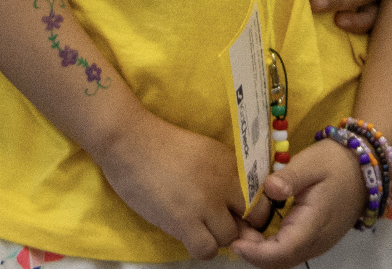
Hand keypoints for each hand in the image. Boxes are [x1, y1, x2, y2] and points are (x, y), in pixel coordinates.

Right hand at [93, 110, 250, 259]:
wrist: (129, 141)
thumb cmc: (161, 143)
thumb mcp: (204, 151)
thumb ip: (223, 174)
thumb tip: (238, 206)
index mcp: (231, 163)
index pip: (262, 197)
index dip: (252, 210)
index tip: (236, 211)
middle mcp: (224, 183)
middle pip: (251, 220)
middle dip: (238, 225)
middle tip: (216, 221)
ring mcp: (205, 203)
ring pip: (229, 237)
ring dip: (216, 236)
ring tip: (199, 226)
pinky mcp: (184, 221)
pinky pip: (207, 250)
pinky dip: (201, 247)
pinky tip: (188, 234)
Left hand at [232, 135, 368, 267]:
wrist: (365, 167)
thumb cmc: (336, 163)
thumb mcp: (311, 162)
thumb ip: (290, 177)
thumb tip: (270, 188)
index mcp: (313, 225)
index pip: (282, 252)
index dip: (256, 253)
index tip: (235, 242)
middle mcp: (316, 241)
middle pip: (281, 261)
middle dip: (254, 253)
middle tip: (234, 232)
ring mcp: (318, 243)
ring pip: (286, 259)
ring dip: (262, 252)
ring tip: (242, 230)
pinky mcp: (318, 238)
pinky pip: (292, 251)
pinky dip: (273, 247)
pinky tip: (259, 230)